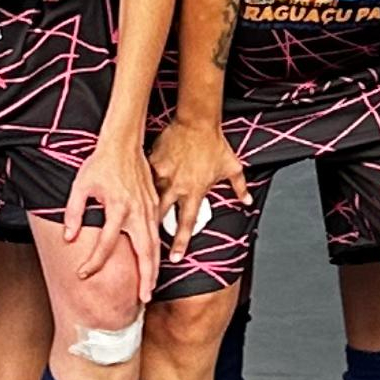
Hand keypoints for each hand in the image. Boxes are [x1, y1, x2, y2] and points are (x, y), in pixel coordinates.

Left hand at [64, 123, 161, 297]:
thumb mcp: (80, 187)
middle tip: (142, 300)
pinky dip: (157, 251)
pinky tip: (153, 262)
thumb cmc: (100, 164)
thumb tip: (69, 238)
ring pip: (155, 246)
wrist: (123, 143)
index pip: (106, 245)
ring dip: (154, 269)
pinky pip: (157, 233)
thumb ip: (74, 213)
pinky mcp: (154, 205)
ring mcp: (149, 209)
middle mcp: (137, 212)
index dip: (93, 263)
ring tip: (150, 288)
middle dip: (144, 278)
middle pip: (144, 253)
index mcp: (118, 208)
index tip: (83, 274)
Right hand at [146, 114, 243, 264]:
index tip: (174, 258)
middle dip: (154, 230)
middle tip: (148, 241)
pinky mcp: (152, 163)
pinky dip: (140, 185)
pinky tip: (131, 191)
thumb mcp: (232, 167)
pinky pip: (143, 178)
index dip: (181, 243)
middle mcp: (177, 187)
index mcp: (194, 192)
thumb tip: (247, 200)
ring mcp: (162, 175)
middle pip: (161, 216)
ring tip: (135, 220)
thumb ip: (240, 187)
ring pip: (149, 198)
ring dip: (144, 209)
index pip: (186, 223)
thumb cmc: (214, 144)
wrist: (197, 122)